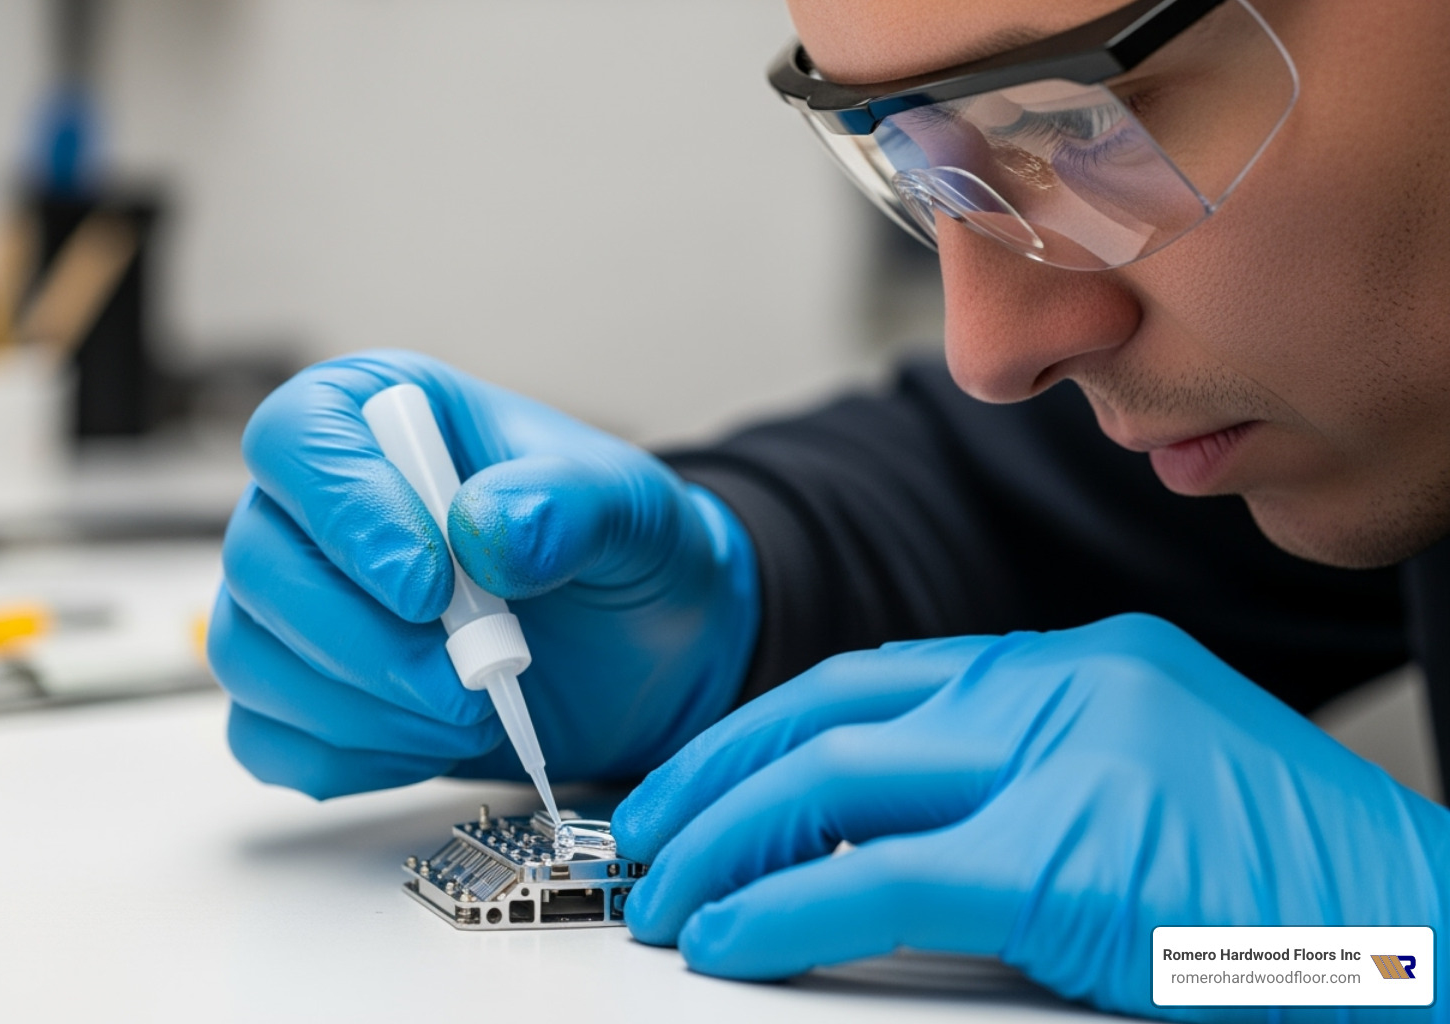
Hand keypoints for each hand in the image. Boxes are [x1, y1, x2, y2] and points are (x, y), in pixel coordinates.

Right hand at [208, 350, 757, 797]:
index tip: (426, 586)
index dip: (346, 513)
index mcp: (382, 416)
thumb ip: (568, 503)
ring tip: (472, 714)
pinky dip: (350, 758)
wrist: (646, 650)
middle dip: (362, 641)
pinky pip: (268, 740)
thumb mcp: (630, 508)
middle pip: (259, 561)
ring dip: (363, 709)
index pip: (300, 438)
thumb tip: (480, 529)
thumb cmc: (624, 552)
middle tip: (469, 682)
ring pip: (250, 657)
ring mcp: (297, 603)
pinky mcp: (303, 694)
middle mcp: (317, 505)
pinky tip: (434, 743)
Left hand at [612, 614, 1449, 1018]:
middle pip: (832, 712)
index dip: (768, 731)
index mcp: (1076, 665)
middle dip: (716, 776)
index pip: (877, 680)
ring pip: (833, 781)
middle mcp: (1063, 686)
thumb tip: (881, 839)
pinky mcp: (1069, 857)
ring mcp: (1067, 760)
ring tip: (662, 893)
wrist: (1433, 934)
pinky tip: (728, 939)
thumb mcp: (1145, 794)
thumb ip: (1024, 784)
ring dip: (724, 840)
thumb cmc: (1297, 893)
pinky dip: (784, 910)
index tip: (704, 779)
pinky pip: (879, 879)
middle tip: (645, 833)